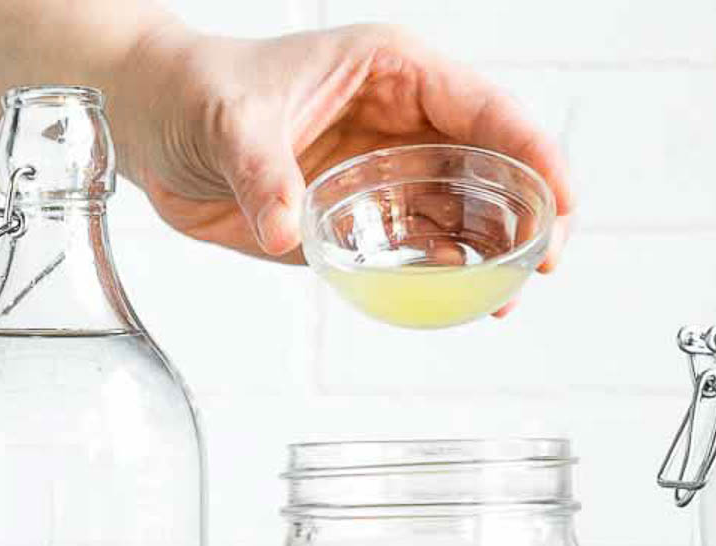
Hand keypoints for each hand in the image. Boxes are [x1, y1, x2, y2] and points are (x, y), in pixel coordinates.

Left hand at [111, 22, 571, 302]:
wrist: (153, 127)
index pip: (483, 110)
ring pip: (464, 216)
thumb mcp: (231, 121)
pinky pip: (420, 249)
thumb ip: (264, 173)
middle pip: (491, 169)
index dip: (532, 152)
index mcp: (391, 74)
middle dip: (527, 216)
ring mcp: (386, 174)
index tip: (563, 201)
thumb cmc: (195, 93)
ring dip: (491, 257)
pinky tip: (458, 300)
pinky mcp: (363, 220)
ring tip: (504, 300)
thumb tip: (288, 229)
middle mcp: (402, 125)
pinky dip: (443, 276)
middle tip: (544, 267)